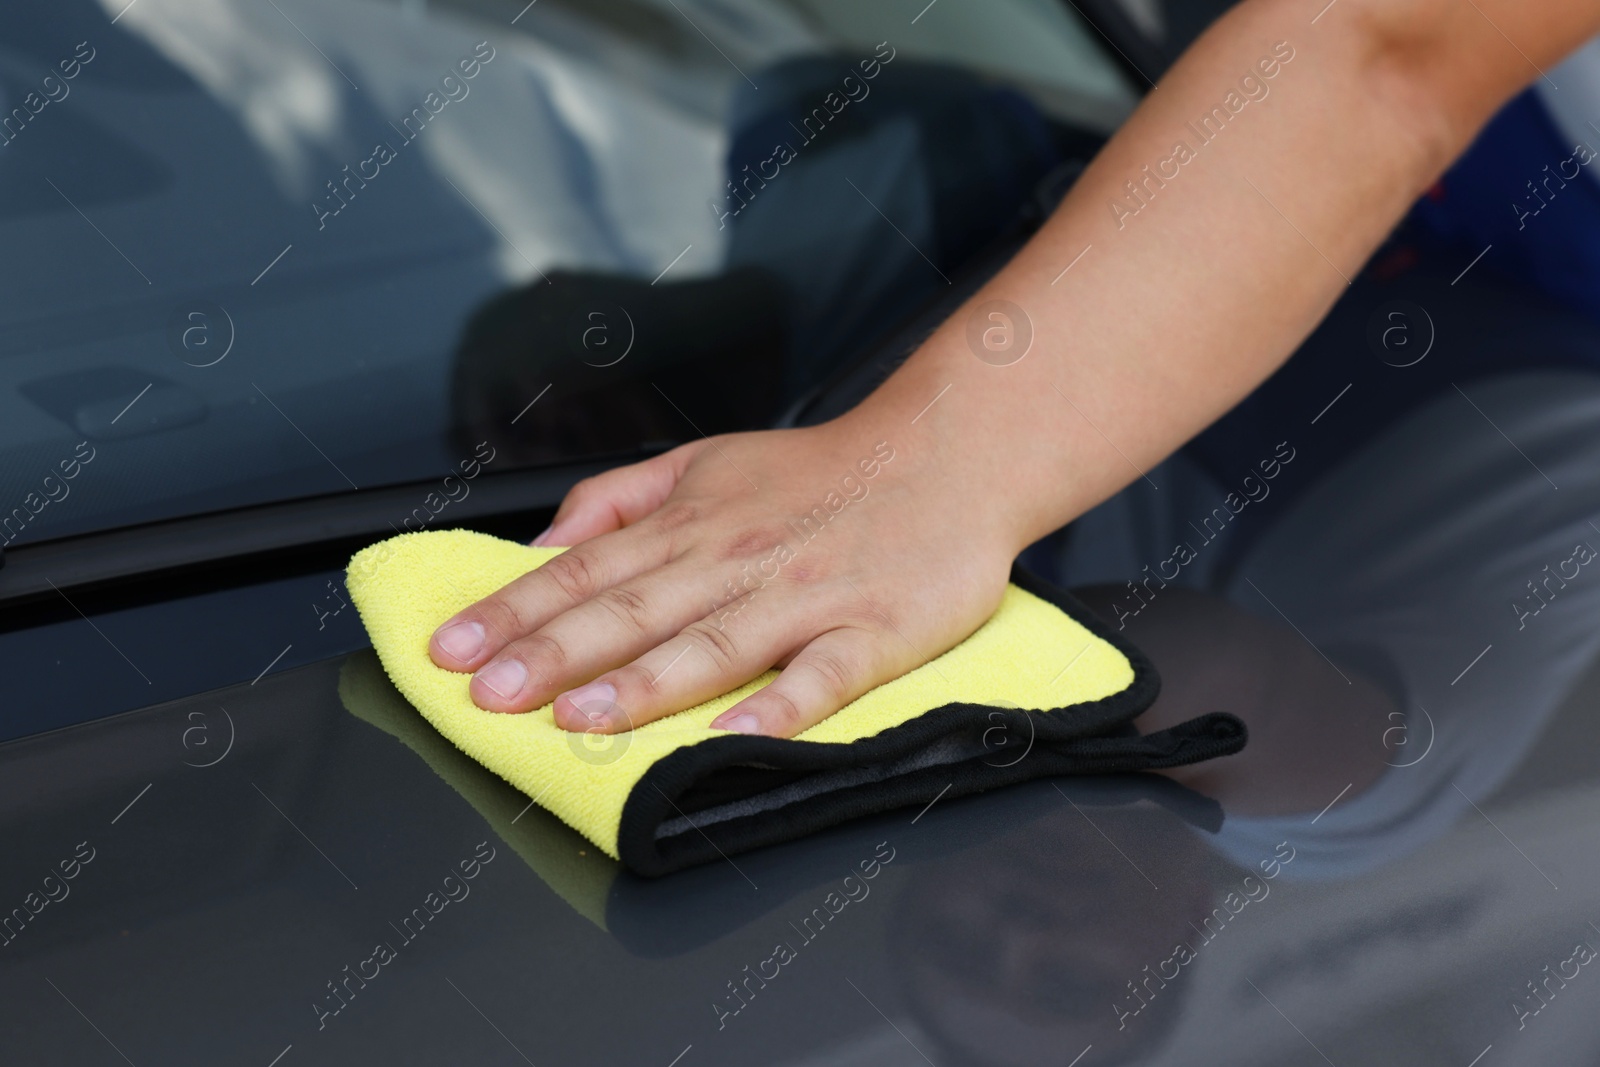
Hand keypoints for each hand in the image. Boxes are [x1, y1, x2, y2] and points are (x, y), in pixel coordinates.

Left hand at [427, 419, 1017, 736]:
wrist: (943, 456)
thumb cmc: (818, 473)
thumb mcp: (704, 462)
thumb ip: (618, 501)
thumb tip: (543, 545)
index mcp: (690, 525)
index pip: (584, 572)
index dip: (514, 612)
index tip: (451, 651)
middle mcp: (736, 561)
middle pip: (632, 611)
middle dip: (553, 654)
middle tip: (487, 694)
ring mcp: (804, 598)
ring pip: (712, 644)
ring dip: (642, 683)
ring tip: (578, 718)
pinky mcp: (873, 631)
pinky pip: (822, 674)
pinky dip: (780, 704)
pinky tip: (735, 732)